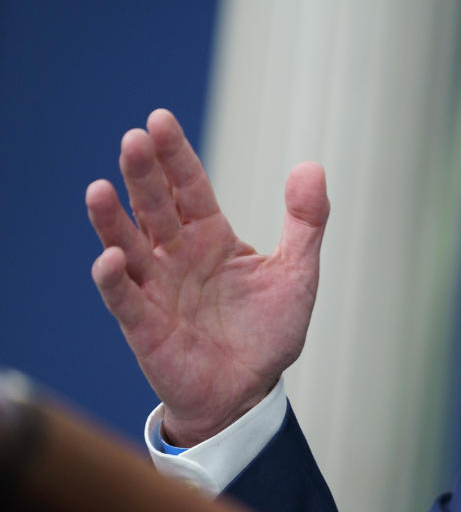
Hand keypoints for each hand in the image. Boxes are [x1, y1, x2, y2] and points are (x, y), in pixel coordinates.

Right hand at [86, 109, 328, 445]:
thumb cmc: (267, 331)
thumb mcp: (298, 272)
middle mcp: (176, 256)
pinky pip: (126, 300)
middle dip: (144, 175)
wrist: (250, 391)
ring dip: (112, 220)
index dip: (175, 156)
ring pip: (129, 246)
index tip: (159, 120)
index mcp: (210, 237)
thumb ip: (306, 221)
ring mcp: (157, 290)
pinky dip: (116, 280)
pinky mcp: (145, 328)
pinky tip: (111, 258)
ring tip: (100, 189)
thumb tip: (310, 166)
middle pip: (155, 207)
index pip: (188, 187)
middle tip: (134, 139)